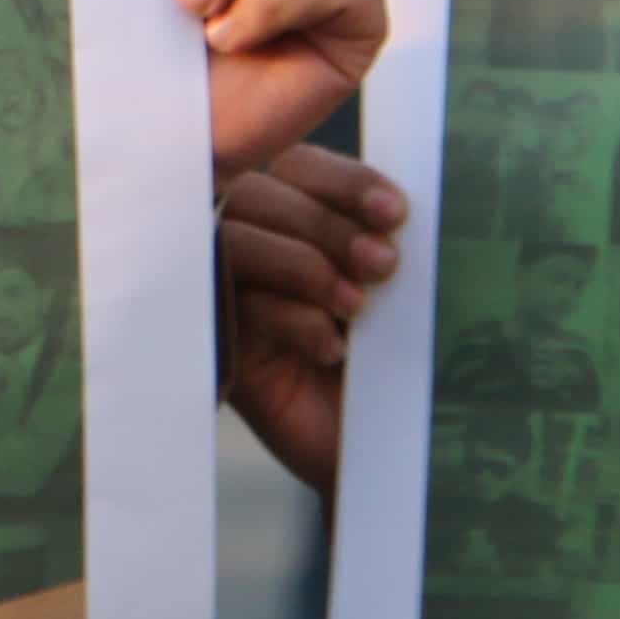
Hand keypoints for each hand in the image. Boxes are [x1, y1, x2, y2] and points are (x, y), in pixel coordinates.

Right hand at [220, 143, 407, 491]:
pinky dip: (290, 318)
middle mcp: (256, 247)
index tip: (395, 213)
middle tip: (384, 266)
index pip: (299, 166)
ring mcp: (231, 296)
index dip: (344, 181)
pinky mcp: (222, 346)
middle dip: (325, 222)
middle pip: (258, 194)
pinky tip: (331, 348)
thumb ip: (384, 243)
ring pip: (237, 241)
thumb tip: (392, 209)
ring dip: (304, 265)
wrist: (381, 452)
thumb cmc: (391, 366)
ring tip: (356, 307)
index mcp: (299, 219)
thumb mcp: (398, 296)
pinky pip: (236, 306)